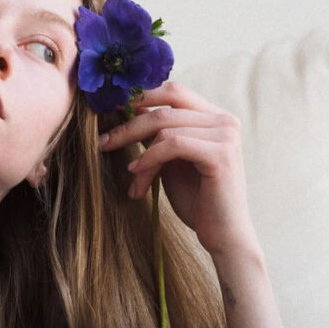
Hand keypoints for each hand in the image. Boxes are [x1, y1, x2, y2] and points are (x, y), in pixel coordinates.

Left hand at [98, 82, 255, 255]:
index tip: (110, 111)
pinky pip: (173, 144)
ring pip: (165, 126)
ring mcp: (225, 135)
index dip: (140, 96)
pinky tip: (137, 173)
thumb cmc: (197, 200)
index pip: (173, 91)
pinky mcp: (221, 154)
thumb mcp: (171, 161)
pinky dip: (150, 158)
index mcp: (215, 117)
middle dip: (129, 124)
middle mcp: (224, 120)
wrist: (223, 236)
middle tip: (103, 142)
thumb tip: (129, 110)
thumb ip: (158, 135)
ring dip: (139, 151)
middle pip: (165, 106)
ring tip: (130, 174)